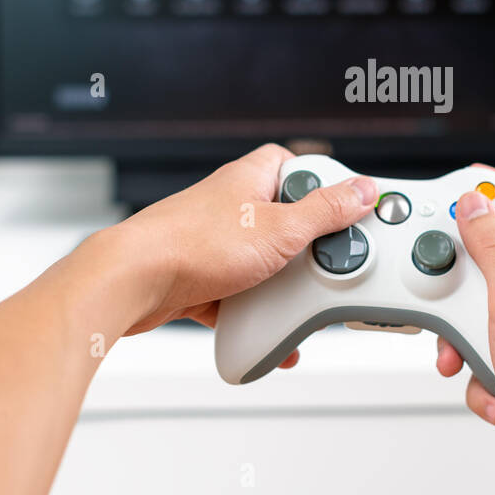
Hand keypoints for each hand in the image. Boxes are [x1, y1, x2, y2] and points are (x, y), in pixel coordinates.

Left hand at [93, 144, 378, 343]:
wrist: (132, 283)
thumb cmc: (192, 244)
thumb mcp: (280, 229)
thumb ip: (325, 211)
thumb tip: (361, 190)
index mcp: (251, 178)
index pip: (296, 166)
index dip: (323, 185)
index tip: (347, 211)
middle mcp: (231, 205)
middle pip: (285, 220)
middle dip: (304, 248)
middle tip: (321, 265)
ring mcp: (213, 241)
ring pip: (260, 260)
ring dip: (277, 283)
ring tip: (290, 299)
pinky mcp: (199, 275)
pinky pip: (236, 293)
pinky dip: (251, 311)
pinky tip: (262, 328)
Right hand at [434, 166, 494, 494]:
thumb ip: (492, 249)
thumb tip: (477, 206)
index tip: (472, 180)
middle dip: (472, 279)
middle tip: (453, 277)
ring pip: (489, 308)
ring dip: (468, 331)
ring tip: (469, 350)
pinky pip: (488, 345)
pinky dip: (479, 363)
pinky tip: (491, 382)